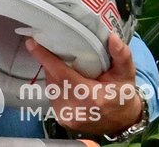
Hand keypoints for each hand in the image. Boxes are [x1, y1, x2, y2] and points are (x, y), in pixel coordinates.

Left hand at [26, 33, 143, 135]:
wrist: (123, 122)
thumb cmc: (123, 95)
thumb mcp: (126, 73)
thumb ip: (121, 55)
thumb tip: (112, 37)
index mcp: (92, 97)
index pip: (61, 74)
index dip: (45, 58)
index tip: (31, 43)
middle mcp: (76, 109)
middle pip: (53, 78)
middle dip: (52, 64)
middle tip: (60, 54)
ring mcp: (68, 117)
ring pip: (51, 87)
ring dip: (54, 75)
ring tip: (68, 70)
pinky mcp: (63, 120)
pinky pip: (53, 96)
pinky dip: (57, 87)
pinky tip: (68, 84)